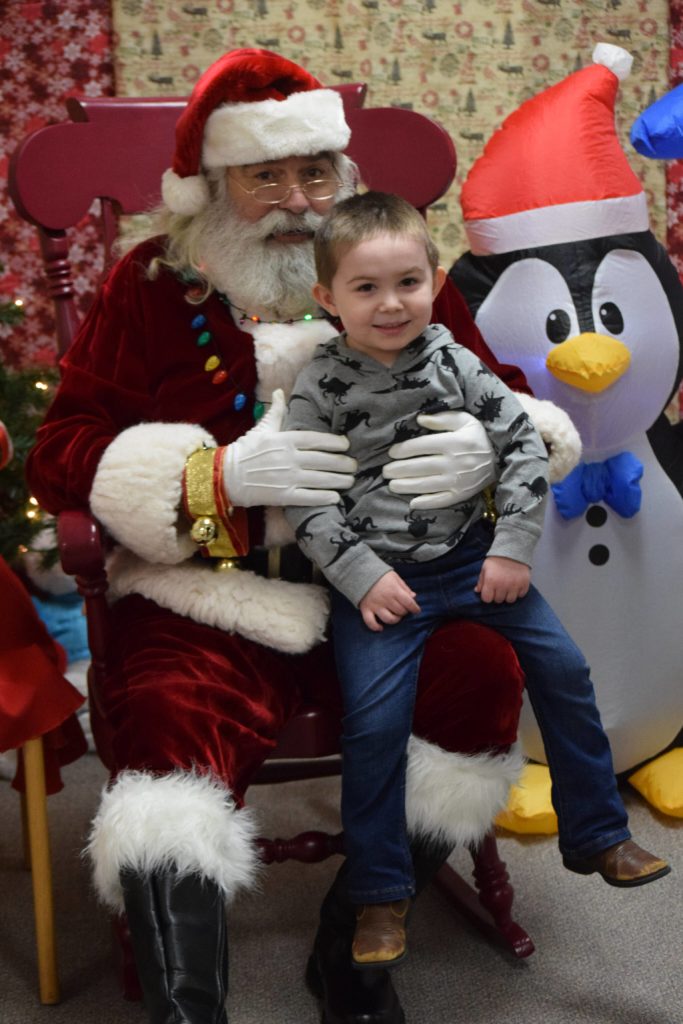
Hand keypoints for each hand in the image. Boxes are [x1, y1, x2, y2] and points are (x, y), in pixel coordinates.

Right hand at [223, 389, 355, 507]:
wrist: (226, 475)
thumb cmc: (246, 450)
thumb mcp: (262, 428)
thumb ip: (275, 411)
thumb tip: (279, 391)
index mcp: (285, 439)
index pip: (316, 439)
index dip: (334, 442)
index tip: (346, 444)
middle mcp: (288, 458)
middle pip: (323, 460)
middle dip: (342, 463)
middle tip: (354, 465)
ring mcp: (286, 478)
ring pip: (320, 479)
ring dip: (338, 480)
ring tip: (350, 480)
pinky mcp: (282, 496)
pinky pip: (308, 497)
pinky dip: (323, 497)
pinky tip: (336, 497)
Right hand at [359, 571, 420, 631]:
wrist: (361, 572)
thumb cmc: (380, 575)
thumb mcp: (395, 577)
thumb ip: (405, 588)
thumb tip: (413, 597)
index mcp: (394, 590)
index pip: (409, 603)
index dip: (415, 608)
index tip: (416, 610)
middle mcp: (386, 599)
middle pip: (400, 612)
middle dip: (404, 612)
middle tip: (403, 609)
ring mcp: (375, 605)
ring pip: (389, 619)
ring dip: (395, 620)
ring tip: (395, 616)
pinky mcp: (366, 609)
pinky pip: (370, 622)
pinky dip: (376, 627)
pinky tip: (380, 628)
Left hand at [383, 411, 494, 509]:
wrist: (501, 459)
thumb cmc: (478, 437)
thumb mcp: (465, 420)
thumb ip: (442, 419)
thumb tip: (420, 420)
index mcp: (454, 442)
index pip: (423, 446)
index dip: (404, 450)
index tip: (391, 452)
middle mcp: (455, 462)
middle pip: (421, 467)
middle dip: (399, 470)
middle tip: (385, 471)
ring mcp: (458, 480)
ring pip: (427, 485)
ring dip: (407, 486)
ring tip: (392, 485)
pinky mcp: (462, 494)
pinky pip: (442, 500)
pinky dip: (427, 503)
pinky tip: (412, 503)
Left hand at [475, 556, 529, 603]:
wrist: (513, 549)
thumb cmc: (497, 559)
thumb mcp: (485, 568)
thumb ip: (481, 581)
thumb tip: (477, 591)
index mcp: (491, 581)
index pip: (487, 599)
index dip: (487, 596)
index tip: (490, 592)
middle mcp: (503, 585)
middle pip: (498, 600)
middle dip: (497, 595)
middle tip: (499, 587)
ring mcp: (514, 585)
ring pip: (510, 600)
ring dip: (508, 595)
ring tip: (507, 588)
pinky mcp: (524, 584)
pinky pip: (521, 595)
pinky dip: (518, 592)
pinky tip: (515, 585)